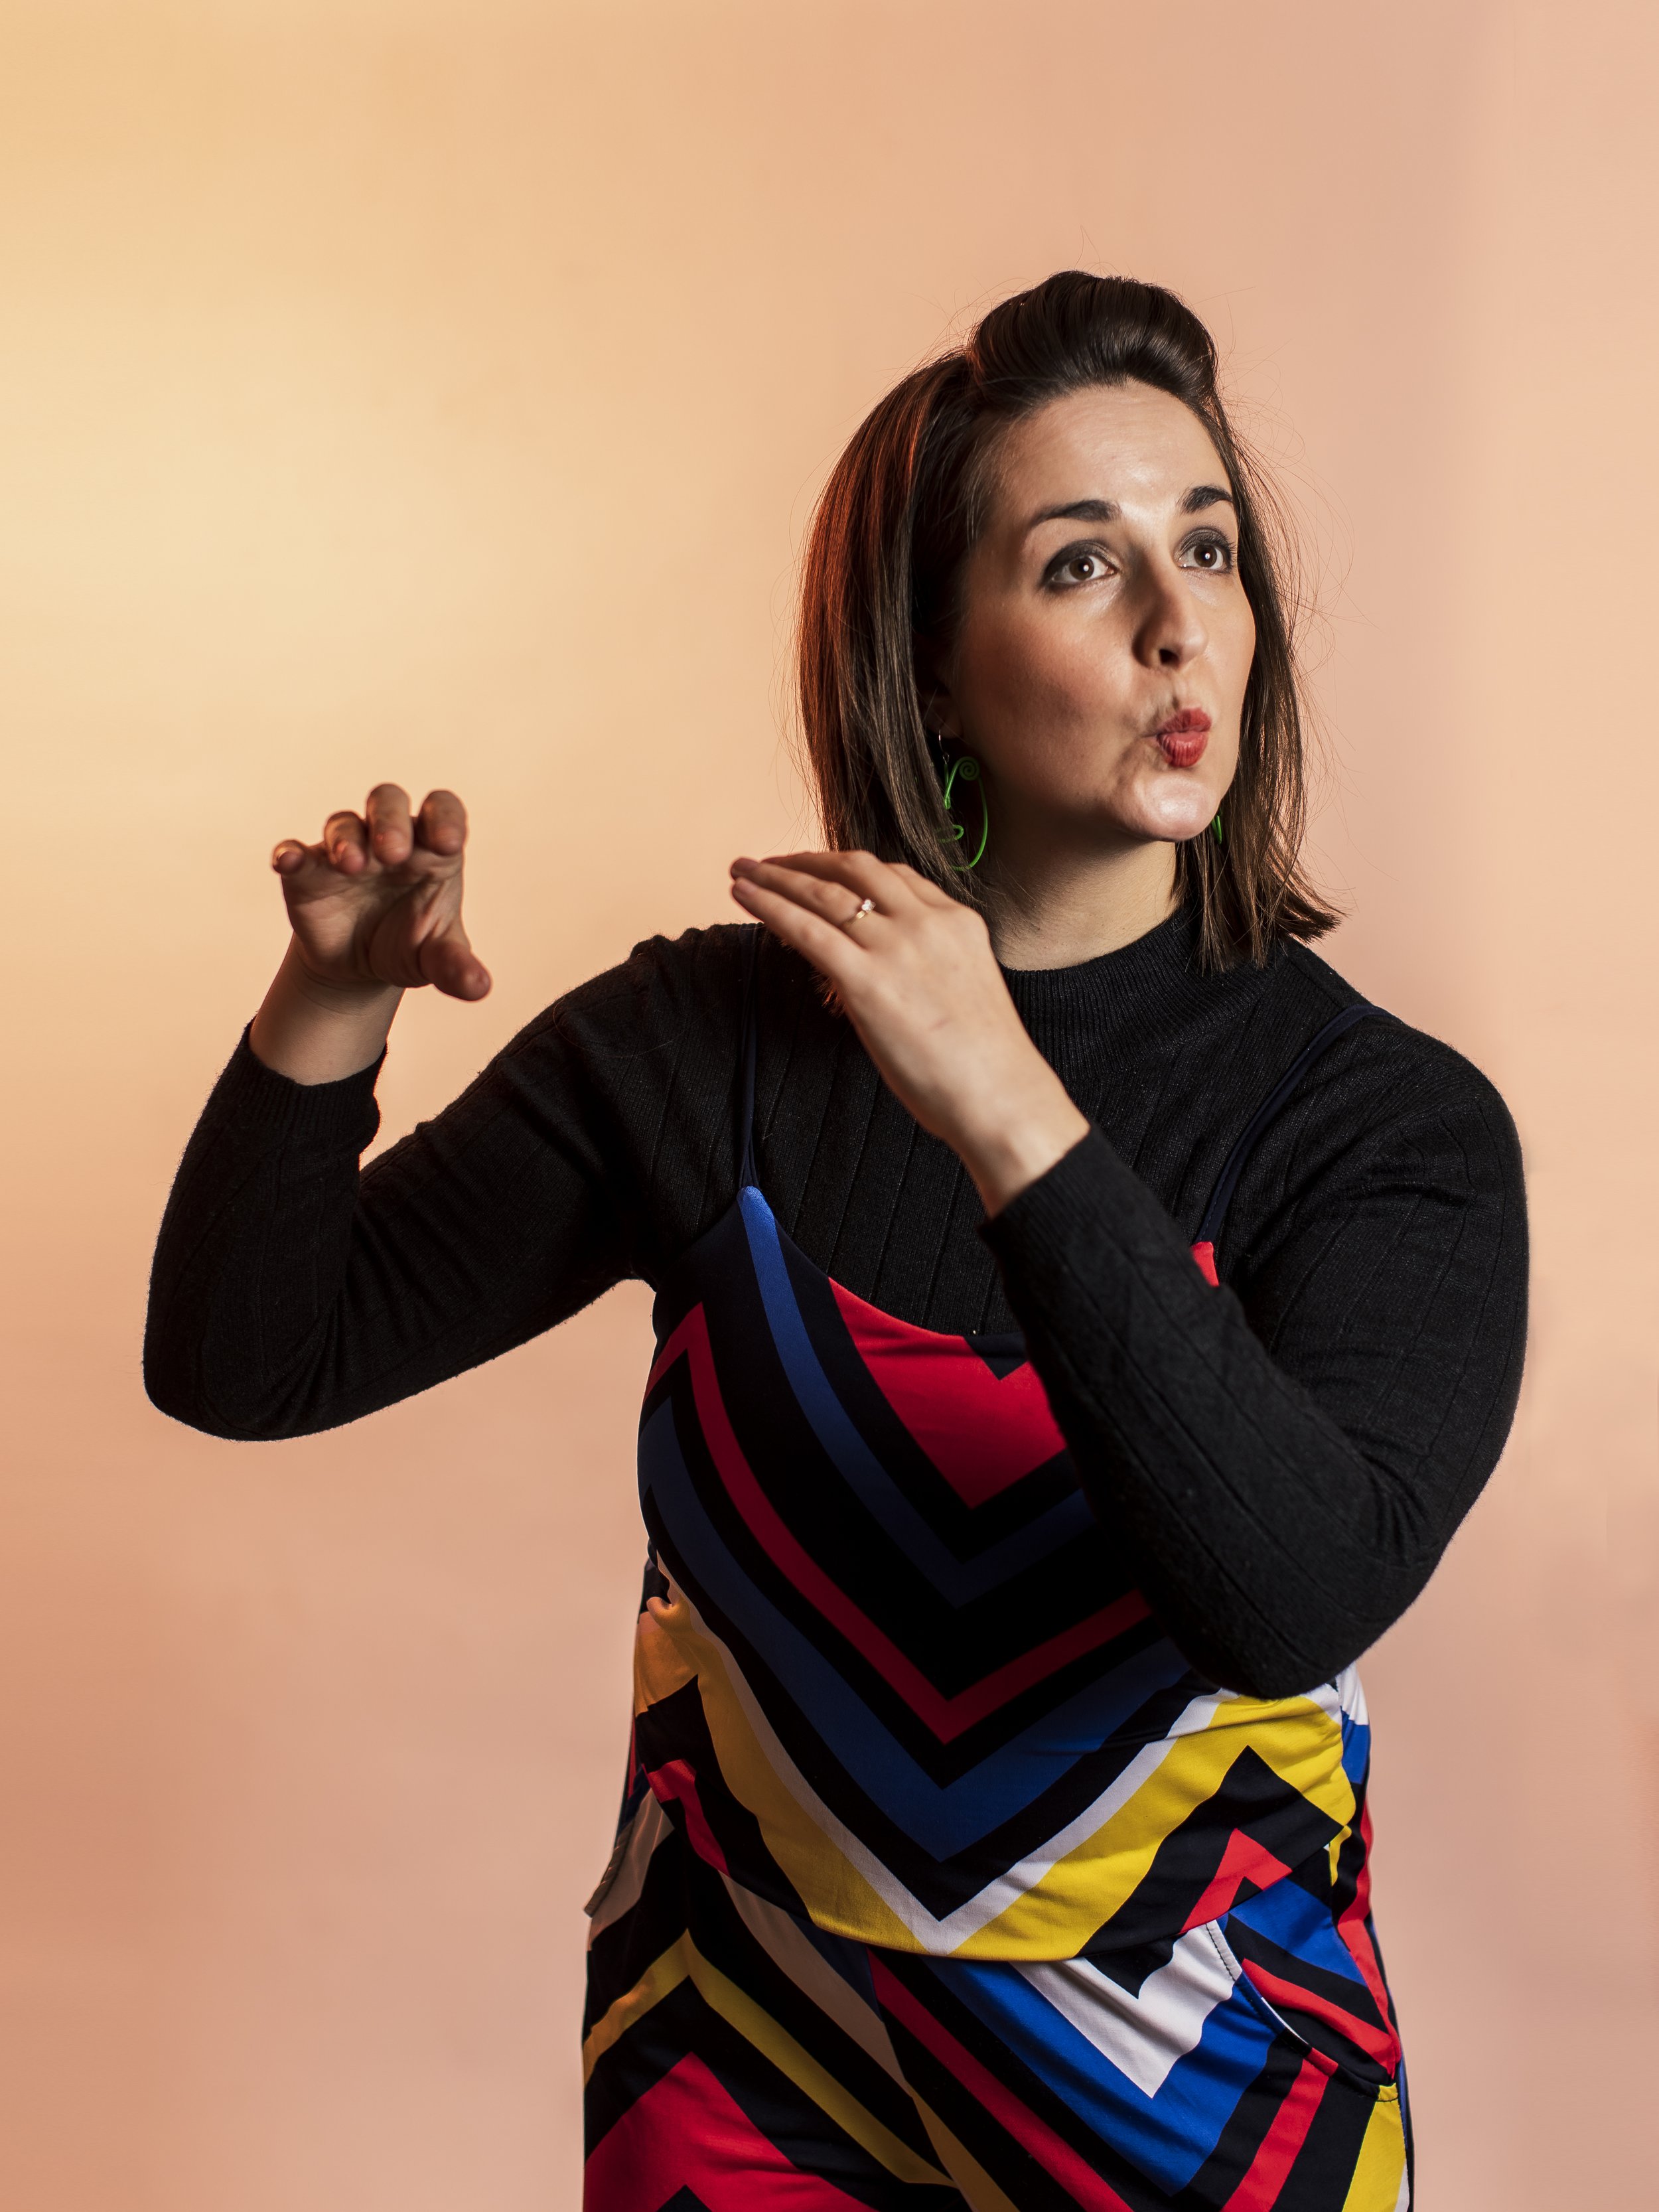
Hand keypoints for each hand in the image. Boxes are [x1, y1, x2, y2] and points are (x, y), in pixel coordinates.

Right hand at [271, 783, 489, 1001]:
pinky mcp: (308, 872)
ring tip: (352, 866)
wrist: (359, 970)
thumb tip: (478, 987)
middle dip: (390, 821)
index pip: (442, 810)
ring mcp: (345, 851)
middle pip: (388, 802)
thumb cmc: (407, 946)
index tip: (449, 844)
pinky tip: (288, 861)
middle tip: (393, 852)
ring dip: (347, 840)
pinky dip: (290, 854)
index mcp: (430, 850)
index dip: (446, 819)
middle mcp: (388, 839)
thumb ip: (456, 967)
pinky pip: (295, 853)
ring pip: (344, 824)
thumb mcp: (435, 960)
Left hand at [729, 851, 1087, 1214]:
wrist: (1000, 1096)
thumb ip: (927, 966)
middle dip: (806, 859)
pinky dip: (769, 906)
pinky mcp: (867, 980)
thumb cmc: (984, 1063)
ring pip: (823, 891)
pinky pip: (807, 929)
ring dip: (776, 875)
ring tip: (744, 871)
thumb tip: (885, 972)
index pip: (893, 876)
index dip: (845, 869)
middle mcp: (927, 922)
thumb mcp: (963, 990)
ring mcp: (897, 947)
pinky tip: (744, 897)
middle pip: (854, 869)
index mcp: (957, 921)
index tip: (818, 871)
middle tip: (770, 861)